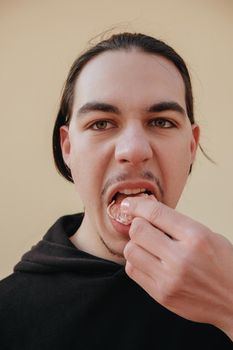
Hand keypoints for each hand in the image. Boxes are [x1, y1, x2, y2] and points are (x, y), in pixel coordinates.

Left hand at [123, 197, 232, 339]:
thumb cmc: (225, 265)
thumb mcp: (208, 235)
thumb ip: (177, 224)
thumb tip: (146, 212)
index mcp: (196, 237)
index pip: (156, 213)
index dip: (137, 205)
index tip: (130, 204)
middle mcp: (180, 258)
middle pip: (137, 231)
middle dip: (138, 224)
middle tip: (145, 227)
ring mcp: (169, 279)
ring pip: (130, 251)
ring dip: (136, 244)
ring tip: (148, 246)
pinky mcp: (161, 295)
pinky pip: (133, 271)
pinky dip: (136, 262)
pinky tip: (148, 261)